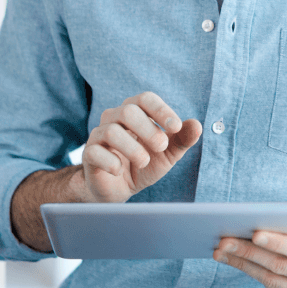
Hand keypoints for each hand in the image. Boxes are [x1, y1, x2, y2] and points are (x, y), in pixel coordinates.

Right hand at [80, 91, 202, 202]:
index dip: (161, 110)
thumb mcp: (168, 153)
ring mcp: (99, 135)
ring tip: (144, 162)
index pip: (145, 99)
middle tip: (161, 147)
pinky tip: (120, 170)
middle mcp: (114, 118)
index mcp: (135, 111)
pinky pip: (95, 151)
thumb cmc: (145, 164)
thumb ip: (182, 139)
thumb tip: (197, 125)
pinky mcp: (89, 154)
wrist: (119, 188)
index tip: (176, 126)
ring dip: (133, 148)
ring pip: (111, 131)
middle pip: (128, 111)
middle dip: (148, 129)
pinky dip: (112, 162)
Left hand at [214, 210, 286, 287]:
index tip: (255, 232)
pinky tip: (235, 260)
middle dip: (250, 253)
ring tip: (221, 251)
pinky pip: (272, 287)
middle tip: (224, 241)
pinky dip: (252, 272)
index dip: (278, 243)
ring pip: (272, 281)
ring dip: (244, 265)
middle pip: (281, 268)